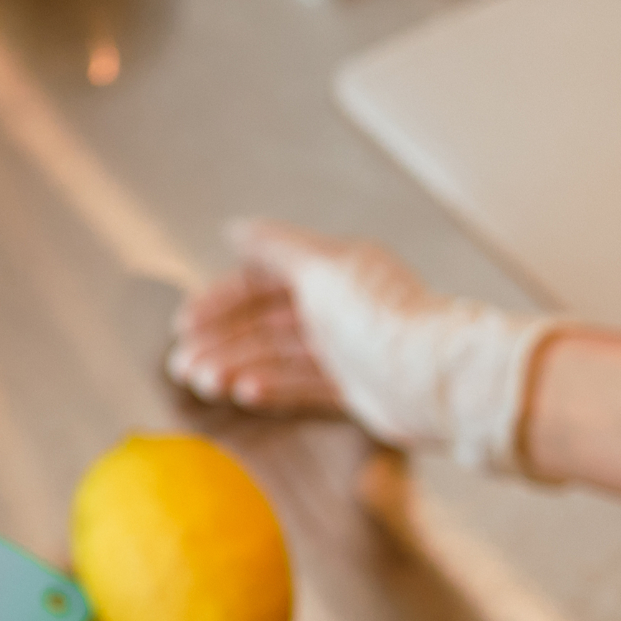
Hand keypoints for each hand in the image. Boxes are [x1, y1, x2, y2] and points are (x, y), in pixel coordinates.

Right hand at [168, 219, 557, 475]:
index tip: (188, 320)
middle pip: (265, 321)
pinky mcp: (354, 387)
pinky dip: (270, 388)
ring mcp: (345, 348)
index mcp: (331, 270)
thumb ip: (276, 247)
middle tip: (184, 362)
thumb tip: (238, 228)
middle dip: (222, 340)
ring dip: (236, 366)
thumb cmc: (385, 320)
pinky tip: (244, 393)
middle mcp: (337, 306)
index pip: (263, 278)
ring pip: (277, 355)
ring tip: (206, 382)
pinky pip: (301, 385)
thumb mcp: (322, 268)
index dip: (223, 298)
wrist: (437, 380)